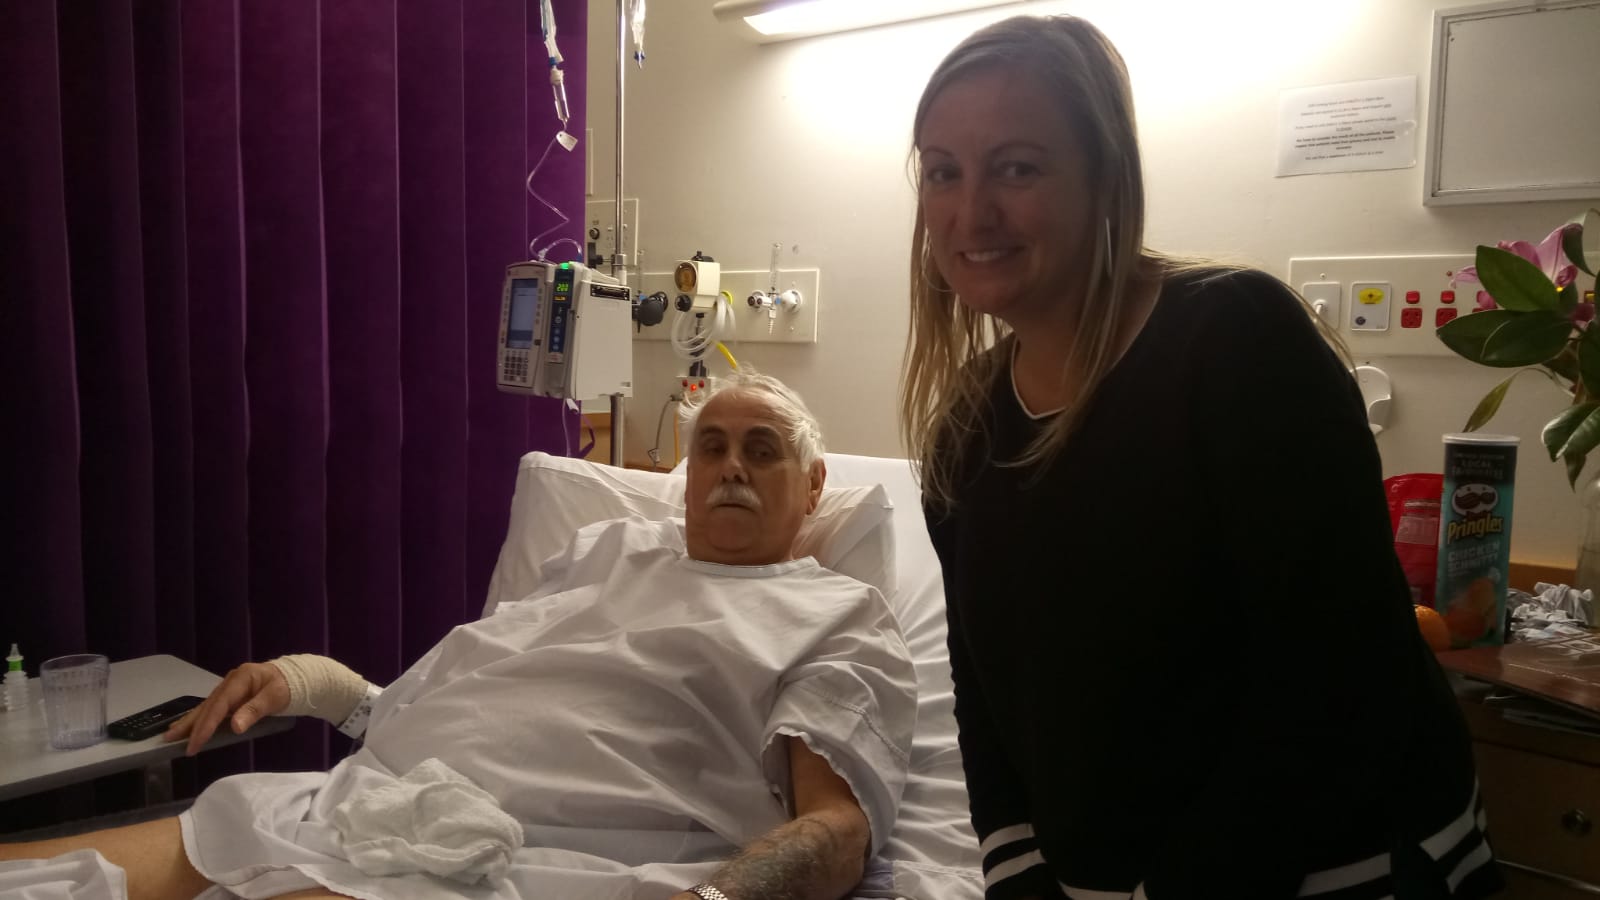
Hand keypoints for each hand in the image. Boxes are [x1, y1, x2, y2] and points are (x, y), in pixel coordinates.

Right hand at [163, 661, 290, 755]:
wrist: (298, 677)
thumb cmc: (288, 687)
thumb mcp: (275, 698)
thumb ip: (254, 711)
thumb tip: (234, 727)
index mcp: (240, 678)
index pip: (219, 706)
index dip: (206, 726)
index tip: (194, 743)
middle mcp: (231, 682)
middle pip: (208, 705)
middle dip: (190, 724)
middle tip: (170, 739)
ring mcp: (230, 688)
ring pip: (207, 707)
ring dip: (190, 721)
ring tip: (171, 734)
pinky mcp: (232, 695)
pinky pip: (213, 708)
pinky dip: (200, 718)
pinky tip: (190, 725)